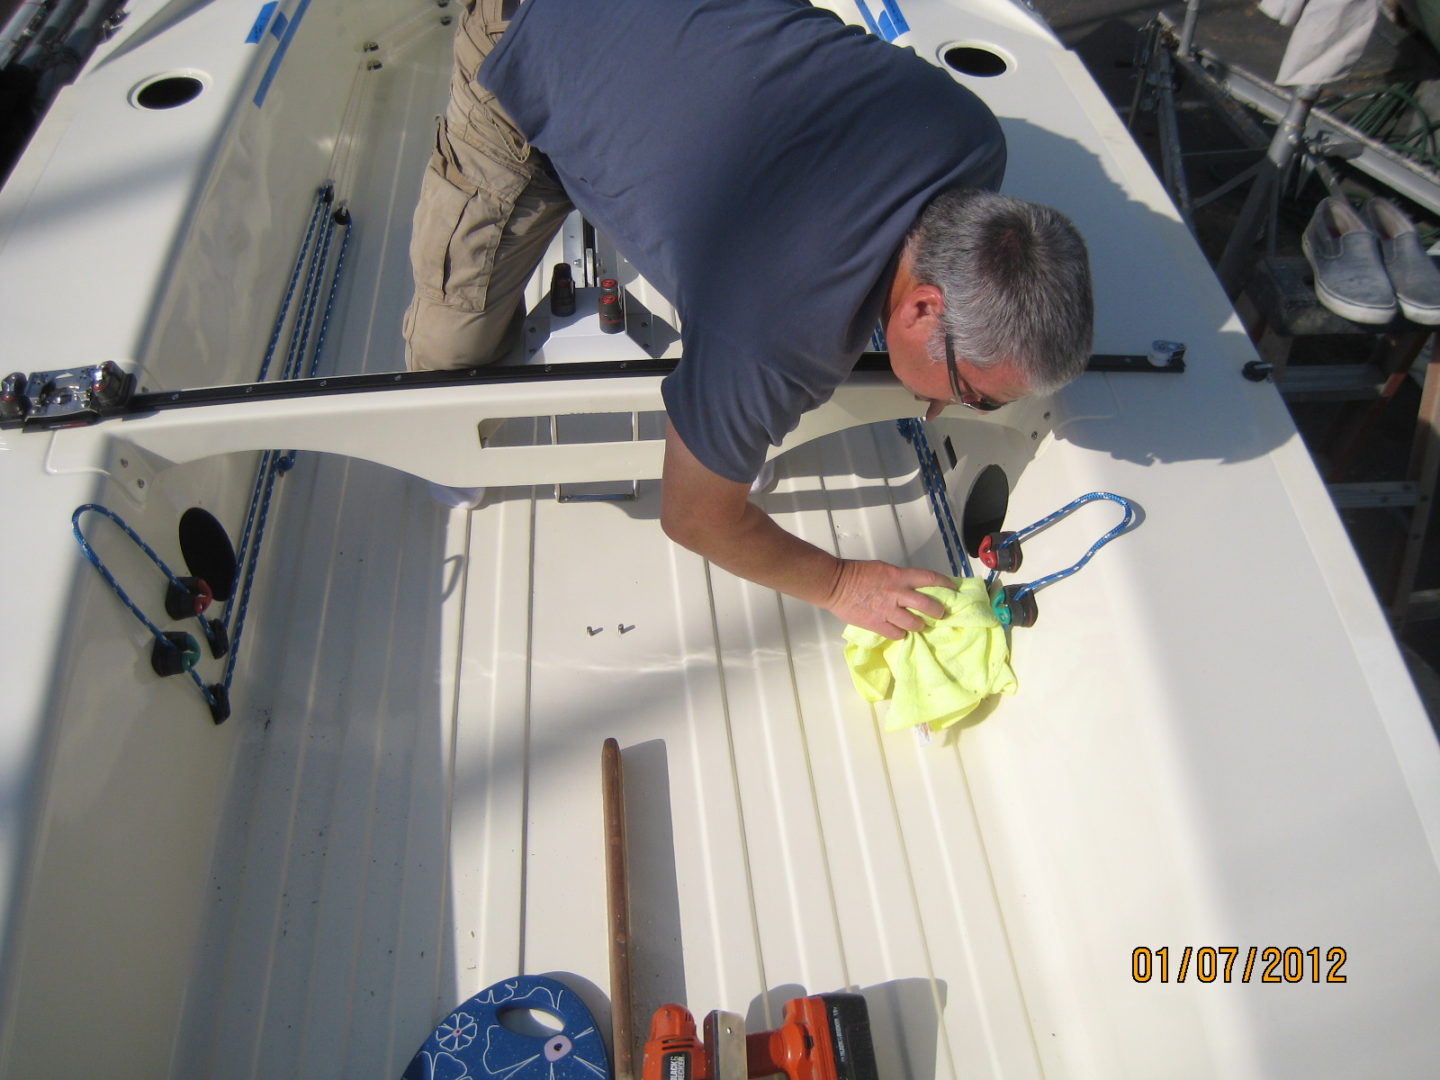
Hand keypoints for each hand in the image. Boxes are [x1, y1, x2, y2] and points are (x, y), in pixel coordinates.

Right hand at [824, 559, 953, 638]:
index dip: (945, 584)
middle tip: (940, 614)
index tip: (954, 589)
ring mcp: (888, 610)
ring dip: (920, 625)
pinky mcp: (878, 624)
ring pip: (915, 623)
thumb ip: (898, 579)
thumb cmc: (856, 573)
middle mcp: (898, 593)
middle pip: (928, 605)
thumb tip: (909, 588)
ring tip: (919, 625)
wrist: (835, 584)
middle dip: (938, 611)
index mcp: (899, 576)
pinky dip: (901, 633)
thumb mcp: (883, 569)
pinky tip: (899, 631)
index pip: (930, 578)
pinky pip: (897, 633)